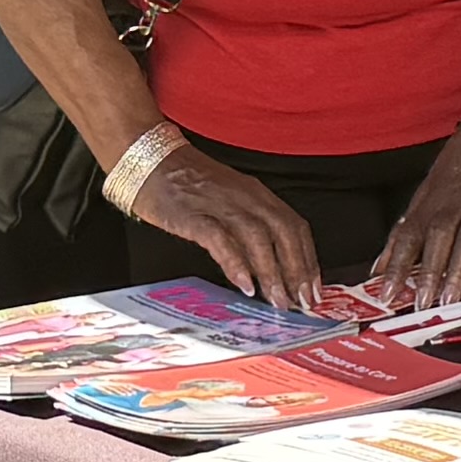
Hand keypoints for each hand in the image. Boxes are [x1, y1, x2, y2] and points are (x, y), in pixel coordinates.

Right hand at [128, 137, 319, 306]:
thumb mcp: (228, 200)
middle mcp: (245, 196)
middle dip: (297, 271)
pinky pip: (221, 240)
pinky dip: (236, 263)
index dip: (308, 259)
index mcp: (257, 193)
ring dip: (272, 272)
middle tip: (301, 302)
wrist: (147, 159)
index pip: (295, 227)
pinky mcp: (193, 214)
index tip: (314, 289)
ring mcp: (220, 204)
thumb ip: (249, 227)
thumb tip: (268, 267)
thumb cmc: (186, 183)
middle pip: (284, 233)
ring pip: (258, 238)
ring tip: (277, 301)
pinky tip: (245, 284)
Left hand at [368, 124, 460, 313]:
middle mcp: (454, 202)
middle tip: (419, 303)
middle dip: (426, 273)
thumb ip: (408, 224)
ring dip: (457, 271)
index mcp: (431, 199)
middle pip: (435, 239)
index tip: (386, 292)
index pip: (407, 235)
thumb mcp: (429, 186)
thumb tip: (384, 260)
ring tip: (449, 299)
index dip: (396, 265)